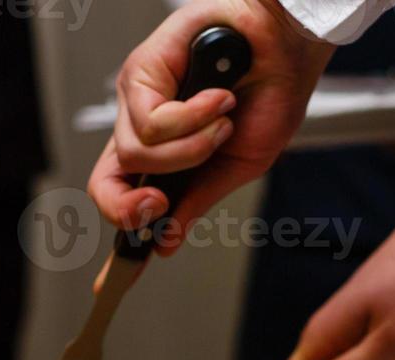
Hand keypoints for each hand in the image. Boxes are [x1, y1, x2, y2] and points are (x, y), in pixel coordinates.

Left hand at [88, 0, 333, 255]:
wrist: (288, 46)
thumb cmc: (269, 95)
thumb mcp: (239, 165)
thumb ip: (199, 200)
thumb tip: (168, 241)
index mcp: (164, 154)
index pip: (124, 198)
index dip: (119, 238)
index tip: (116, 278)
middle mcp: (143, 126)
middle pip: (105, 182)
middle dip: (132, 206)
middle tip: (161, 204)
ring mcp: (138, 98)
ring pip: (136, 154)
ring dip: (189, 149)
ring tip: (221, 123)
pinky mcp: (142, 69)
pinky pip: (151, 122)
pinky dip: (193, 120)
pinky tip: (217, 100)